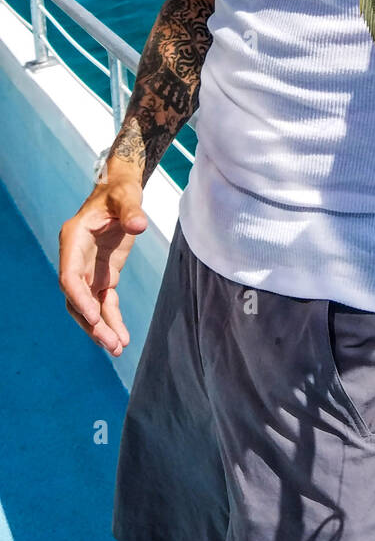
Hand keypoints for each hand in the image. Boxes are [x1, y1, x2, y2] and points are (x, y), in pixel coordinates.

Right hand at [58, 177, 147, 356]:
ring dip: (101, 329)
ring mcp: (87, 270)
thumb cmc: (119, 192)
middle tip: (110, 344)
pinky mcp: (102, 276)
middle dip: (91, 323)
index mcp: (73, 239)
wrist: (120, 192)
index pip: (69, 276)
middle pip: (76, 298)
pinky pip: (104, 304)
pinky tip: (123, 339)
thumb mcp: (126, 196)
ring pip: (88, 307)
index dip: (79, 298)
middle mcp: (75, 258)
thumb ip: (131, 210)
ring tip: (117, 348)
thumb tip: (139, 225)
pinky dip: (112, 321)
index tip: (94, 318)